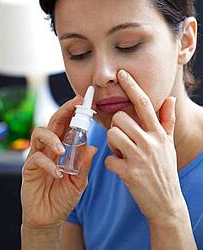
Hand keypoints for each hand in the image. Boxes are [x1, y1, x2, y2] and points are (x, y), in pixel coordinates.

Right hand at [21, 96, 96, 228]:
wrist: (49, 219)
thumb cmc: (63, 198)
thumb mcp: (79, 181)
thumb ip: (84, 165)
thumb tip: (93, 147)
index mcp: (62, 147)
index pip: (67, 124)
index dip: (73, 112)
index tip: (84, 101)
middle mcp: (49, 148)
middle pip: (53, 122)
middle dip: (64, 111)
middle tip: (75, 104)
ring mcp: (38, 156)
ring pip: (39, 133)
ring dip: (52, 137)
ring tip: (62, 150)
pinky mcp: (29, 169)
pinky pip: (36, 158)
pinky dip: (48, 164)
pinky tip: (58, 174)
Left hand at [105, 70, 184, 224]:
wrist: (166, 202)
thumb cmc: (164, 169)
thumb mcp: (168, 144)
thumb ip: (167, 120)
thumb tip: (169, 98)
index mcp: (158, 133)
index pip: (145, 104)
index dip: (132, 87)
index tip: (122, 74)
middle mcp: (150, 142)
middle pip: (120, 118)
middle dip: (116, 127)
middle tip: (123, 140)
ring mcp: (140, 158)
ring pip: (113, 135)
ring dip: (113, 145)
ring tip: (122, 153)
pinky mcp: (129, 173)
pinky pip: (109, 159)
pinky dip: (111, 164)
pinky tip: (121, 168)